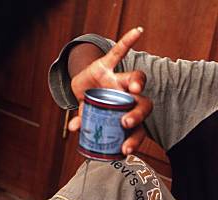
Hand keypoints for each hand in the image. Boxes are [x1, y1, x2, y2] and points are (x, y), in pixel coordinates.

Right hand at [69, 27, 152, 154]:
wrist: (84, 89)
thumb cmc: (91, 107)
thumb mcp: (87, 117)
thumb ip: (85, 123)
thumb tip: (75, 129)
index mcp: (126, 115)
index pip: (137, 130)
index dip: (134, 140)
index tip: (125, 150)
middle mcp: (129, 98)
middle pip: (143, 104)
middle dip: (137, 114)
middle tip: (126, 122)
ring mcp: (121, 82)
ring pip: (136, 80)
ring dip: (136, 83)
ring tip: (135, 88)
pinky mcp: (109, 66)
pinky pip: (120, 52)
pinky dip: (128, 41)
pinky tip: (138, 31)